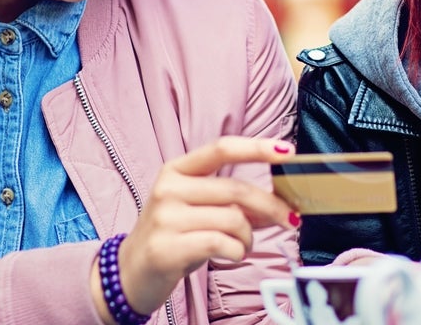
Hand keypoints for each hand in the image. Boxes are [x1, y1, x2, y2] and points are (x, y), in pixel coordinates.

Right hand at [97, 136, 298, 317]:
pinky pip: (221, 244)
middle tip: (289, 219)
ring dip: (249, 237)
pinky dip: (237, 252)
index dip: (256, 147)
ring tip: (242, 245)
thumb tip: (278, 202)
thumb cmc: (172, 237)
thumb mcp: (198, 211)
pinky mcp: (166, 248)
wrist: (130, 273)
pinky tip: (231, 254)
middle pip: (235, 189)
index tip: (286, 152)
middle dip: (271, 206)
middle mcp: (168, 189)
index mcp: (176, 170)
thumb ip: (234, 203)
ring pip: (232, 219)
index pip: (221, 148)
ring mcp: (165, 218)